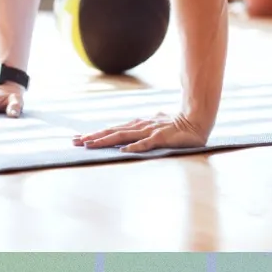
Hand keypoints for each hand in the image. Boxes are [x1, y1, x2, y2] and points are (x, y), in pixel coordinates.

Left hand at [72, 111, 208, 152]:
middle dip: (93, 137)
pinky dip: (134, 147)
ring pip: (123, 136)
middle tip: (75, 142)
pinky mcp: (161, 138)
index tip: (78, 139)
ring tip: (90, 145)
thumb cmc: (175, 124)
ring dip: (106, 141)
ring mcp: (150, 131)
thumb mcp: (154, 127)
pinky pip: (146, 144)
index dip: (95, 134)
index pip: (112, 130)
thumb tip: (129, 138)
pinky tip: (123, 151)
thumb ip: (141, 131)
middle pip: (112, 132)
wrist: (196, 119)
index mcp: (137, 125)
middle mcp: (140, 126)